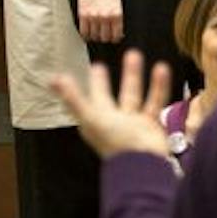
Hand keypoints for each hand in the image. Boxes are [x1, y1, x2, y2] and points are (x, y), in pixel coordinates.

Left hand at [50, 52, 171, 159]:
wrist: (143, 162)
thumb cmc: (115, 142)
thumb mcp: (90, 117)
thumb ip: (73, 98)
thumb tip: (53, 79)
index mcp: (99, 119)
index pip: (96, 97)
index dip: (96, 82)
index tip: (97, 66)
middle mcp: (118, 120)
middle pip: (120, 94)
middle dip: (122, 76)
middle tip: (129, 55)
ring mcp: (136, 123)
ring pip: (138, 95)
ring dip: (139, 76)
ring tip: (140, 56)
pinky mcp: (153, 125)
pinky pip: (156, 101)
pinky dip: (159, 86)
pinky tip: (162, 70)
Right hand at [77, 0, 124, 43]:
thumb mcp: (118, 5)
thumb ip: (119, 19)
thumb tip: (119, 34)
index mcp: (116, 14)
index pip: (116, 35)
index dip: (115, 39)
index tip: (113, 39)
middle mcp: (105, 17)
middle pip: (105, 37)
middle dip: (105, 38)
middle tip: (104, 36)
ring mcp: (93, 16)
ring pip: (94, 36)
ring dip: (95, 36)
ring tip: (96, 33)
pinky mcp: (83, 15)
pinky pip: (83, 32)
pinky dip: (86, 35)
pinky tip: (88, 33)